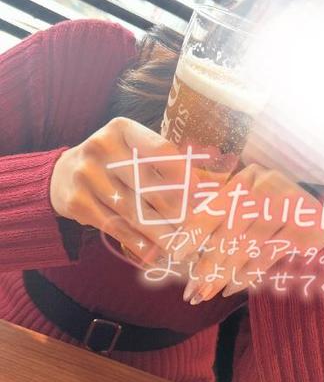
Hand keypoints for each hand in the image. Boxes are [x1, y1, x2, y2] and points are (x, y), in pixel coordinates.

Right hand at [50, 116, 199, 267]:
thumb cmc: (114, 162)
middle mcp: (100, 146)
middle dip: (175, 210)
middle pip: (148, 184)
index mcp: (122, 128)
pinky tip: (154, 253)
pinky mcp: (76, 201)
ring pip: (133, 210)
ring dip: (160, 233)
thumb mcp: (132, 149)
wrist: (63, 174)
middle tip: (195, 229)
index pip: (160, 150)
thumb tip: (202, 190)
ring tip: (180, 246)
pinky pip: (115, 226)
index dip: (183, 173)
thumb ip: (162, 163)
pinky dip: (137, 242)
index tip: (200, 193)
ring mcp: (85, 174)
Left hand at [178, 164, 323, 303]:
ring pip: (247, 247)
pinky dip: (248, 275)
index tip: (175, 256)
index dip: (193, 232)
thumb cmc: (274, 208)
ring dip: (224, 274)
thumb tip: (182, 246)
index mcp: (248, 177)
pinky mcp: (304, 228)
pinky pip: (268, 256)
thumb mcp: (249, 201)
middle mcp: (268, 186)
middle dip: (207, 263)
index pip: (215, 207)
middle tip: (190, 288)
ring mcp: (289, 206)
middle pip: (229, 231)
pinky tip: (231, 288)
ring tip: (206, 293)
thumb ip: (222, 215)